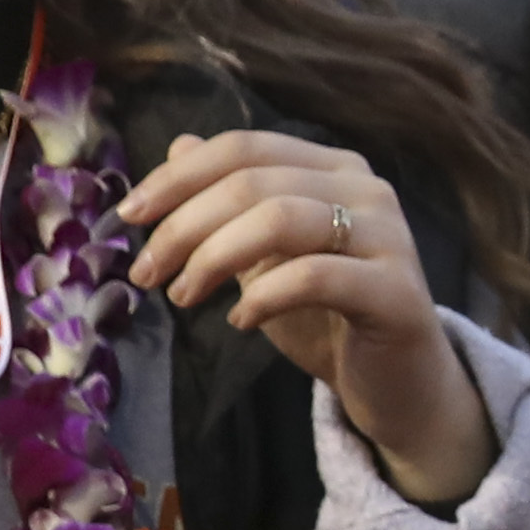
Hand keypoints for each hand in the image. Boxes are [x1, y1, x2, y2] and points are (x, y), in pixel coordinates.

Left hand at [121, 130, 490, 504]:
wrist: (400, 385)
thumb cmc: (329, 318)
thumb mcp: (265, 256)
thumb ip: (230, 203)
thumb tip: (178, 144)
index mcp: (334, 168)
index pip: (245, 147)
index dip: (179, 176)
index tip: (129, 216)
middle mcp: (367, 188)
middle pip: (254, 182)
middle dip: (185, 225)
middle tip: (146, 273)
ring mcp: (388, 236)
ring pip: (282, 218)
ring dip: (214, 256)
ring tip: (182, 296)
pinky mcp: (397, 290)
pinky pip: (314, 276)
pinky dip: (263, 296)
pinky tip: (240, 321)